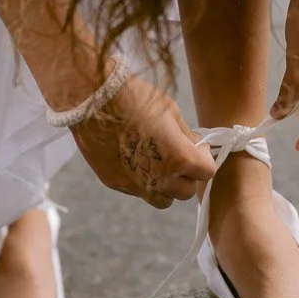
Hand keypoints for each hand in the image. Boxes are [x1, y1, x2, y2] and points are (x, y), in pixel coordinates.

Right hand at [71, 74, 215, 208]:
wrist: (92, 99)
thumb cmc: (134, 97)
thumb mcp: (171, 110)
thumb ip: (187, 136)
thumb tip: (197, 146)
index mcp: (179, 158)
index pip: (207, 173)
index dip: (203, 159)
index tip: (196, 148)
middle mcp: (159, 178)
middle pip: (186, 191)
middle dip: (186, 175)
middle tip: (177, 155)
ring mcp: (135, 185)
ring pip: (163, 200)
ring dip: (166, 187)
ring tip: (157, 163)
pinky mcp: (115, 184)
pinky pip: (138, 192)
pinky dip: (142, 182)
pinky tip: (133, 159)